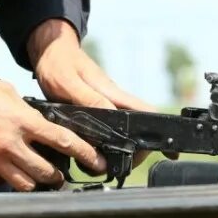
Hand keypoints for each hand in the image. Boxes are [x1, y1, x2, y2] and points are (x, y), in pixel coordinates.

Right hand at [0, 67, 106, 190]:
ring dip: (35, 181)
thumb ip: (21, 107)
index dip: (85, 154)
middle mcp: (10, 143)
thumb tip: (33, 118)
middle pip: (47, 171)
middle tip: (61, 175)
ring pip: (25, 183)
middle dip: (58, 176)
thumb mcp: (1, 89)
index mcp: (21, 119)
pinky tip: (4, 171)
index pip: (63, 140)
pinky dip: (5, 179)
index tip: (97, 162)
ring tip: (37, 177)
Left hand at [27, 19, 172, 169]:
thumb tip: (112, 115)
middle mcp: (113, 100)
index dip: (160, 131)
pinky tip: (89, 152)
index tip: (167, 152)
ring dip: (117, 150)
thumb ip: (89, 99)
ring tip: (99, 165)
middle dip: (133, 151)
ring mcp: (106, 104)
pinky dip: (103, 143)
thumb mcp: (69, 83)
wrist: (50, 50)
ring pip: (122, 130)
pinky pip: (106, 128)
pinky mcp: (95, 107)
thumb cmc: (58, 63)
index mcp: (112, 94)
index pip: (146, 112)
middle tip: (116, 168)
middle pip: (138, 127)